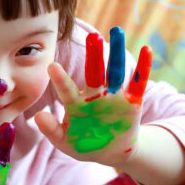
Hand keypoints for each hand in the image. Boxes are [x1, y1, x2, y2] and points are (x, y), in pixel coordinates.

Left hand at [35, 26, 151, 167]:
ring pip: (115, 71)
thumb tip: (37, 116)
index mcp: (76, 103)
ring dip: (116, 53)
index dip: (60, 79)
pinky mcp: (132, 101)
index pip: (67, 90)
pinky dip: (143, 67)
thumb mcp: (65, 141)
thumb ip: (51, 130)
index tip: (51, 66)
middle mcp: (94, 95)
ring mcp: (113, 96)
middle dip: (93, 55)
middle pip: (94, 72)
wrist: (110, 152)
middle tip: (92, 37)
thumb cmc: (83, 144)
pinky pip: (138, 82)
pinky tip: (147, 49)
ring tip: (116, 31)